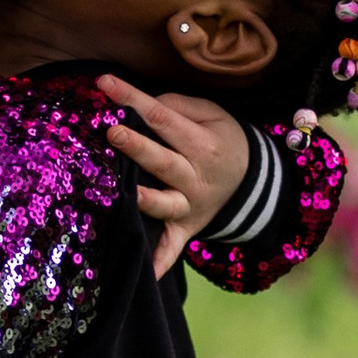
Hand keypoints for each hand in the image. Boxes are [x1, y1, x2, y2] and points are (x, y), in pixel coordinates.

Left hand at [97, 77, 251, 281]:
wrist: (253, 182)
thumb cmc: (223, 140)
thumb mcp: (214, 115)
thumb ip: (180, 106)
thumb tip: (146, 105)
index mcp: (202, 144)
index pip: (163, 117)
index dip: (133, 98)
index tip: (104, 83)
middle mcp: (195, 177)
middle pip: (163, 161)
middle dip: (138, 147)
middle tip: (113, 131)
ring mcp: (190, 206)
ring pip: (165, 204)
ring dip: (146, 200)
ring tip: (128, 195)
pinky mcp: (185, 228)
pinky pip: (172, 247)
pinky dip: (161, 260)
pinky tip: (147, 274)